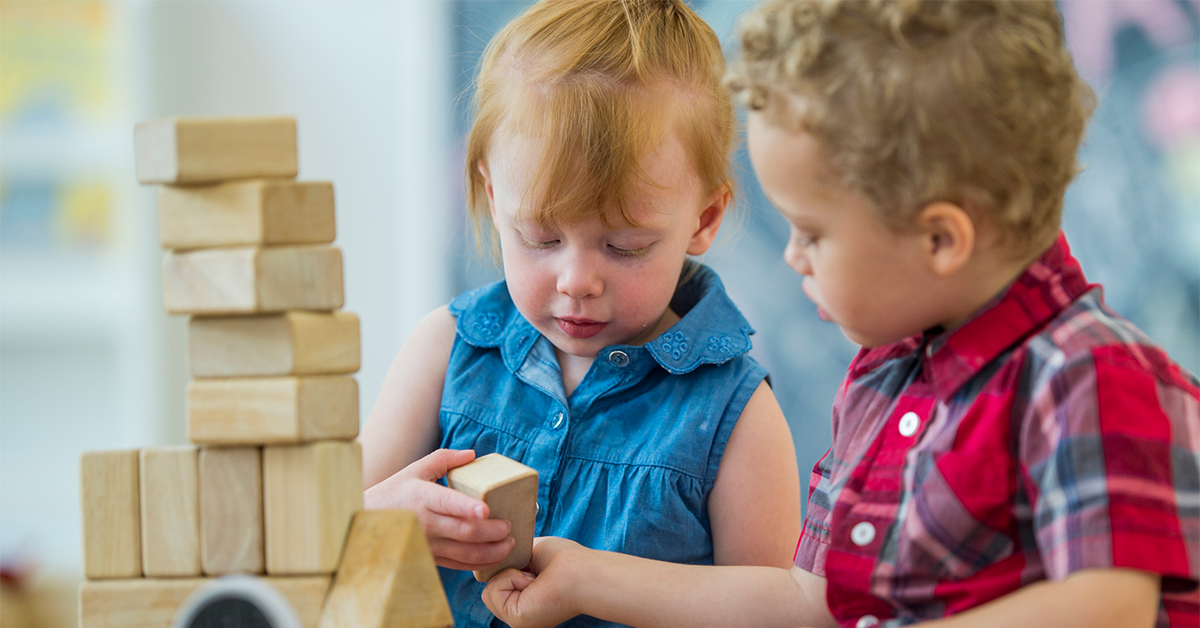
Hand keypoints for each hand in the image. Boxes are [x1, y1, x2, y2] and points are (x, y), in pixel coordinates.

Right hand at [363, 449, 514, 569]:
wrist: (367, 521)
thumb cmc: (395, 492)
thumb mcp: (415, 470)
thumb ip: (445, 458)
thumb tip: (472, 455)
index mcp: (423, 496)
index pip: (448, 503)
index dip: (467, 508)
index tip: (485, 510)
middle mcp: (425, 523)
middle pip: (464, 531)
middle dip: (492, 532)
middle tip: (510, 526)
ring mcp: (428, 544)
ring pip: (465, 552)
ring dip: (492, 551)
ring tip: (510, 543)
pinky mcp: (431, 558)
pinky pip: (459, 564)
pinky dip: (480, 563)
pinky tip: (495, 557)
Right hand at [483, 537, 584, 627]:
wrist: (581, 571)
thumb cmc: (565, 559)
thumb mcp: (529, 554)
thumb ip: (509, 560)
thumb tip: (488, 560)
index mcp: (526, 601)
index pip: (497, 583)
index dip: (505, 567)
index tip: (526, 562)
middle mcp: (522, 613)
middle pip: (489, 587)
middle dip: (507, 570)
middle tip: (534, 572)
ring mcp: (518, 620)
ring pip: (488, 589)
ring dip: (510, 575)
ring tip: (535, 579)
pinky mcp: (516, 620)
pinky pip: (492, 591)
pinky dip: (511, 579)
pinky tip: (533, 583)